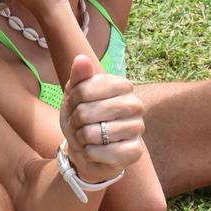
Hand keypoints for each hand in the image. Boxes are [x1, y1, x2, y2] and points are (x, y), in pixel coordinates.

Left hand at [60, 55, 143, 183]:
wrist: (89, 147)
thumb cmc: (83, 116)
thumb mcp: (76, 94)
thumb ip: (79, 76)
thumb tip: (81, 58)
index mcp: (123, 85)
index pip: (83, 90)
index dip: (72, 100)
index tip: (75, 104)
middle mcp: (135, 105)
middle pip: (85, 112)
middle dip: (75, 121)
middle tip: (79, 124)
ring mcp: (137, 128)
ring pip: (91, 133)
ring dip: (81, 138)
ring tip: (86, 137)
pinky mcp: (135, 151)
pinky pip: (97, 152)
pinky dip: (88, 152)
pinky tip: (95, 150)